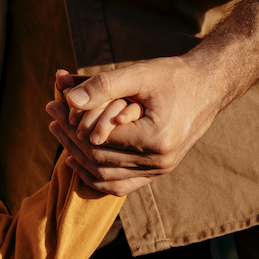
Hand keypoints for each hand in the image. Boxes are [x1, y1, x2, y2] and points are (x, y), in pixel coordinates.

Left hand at [43, 0, 258, 195]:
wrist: (207, 87)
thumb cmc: (173, 76)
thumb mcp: (138, 73)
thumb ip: (103, 86)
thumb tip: (68, 98)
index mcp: (156, 139)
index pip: (99, 140)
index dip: (71, 123)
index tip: (54, 102)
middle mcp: (159, 162)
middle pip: (99, 158)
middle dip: (69, 135)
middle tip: (51, 112)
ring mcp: (160, 171)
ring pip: (106, 175)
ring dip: (78, 154)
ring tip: (57, 129)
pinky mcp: (158, 171)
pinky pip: (121, 184)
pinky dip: (96, 176)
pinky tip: (75, 160)